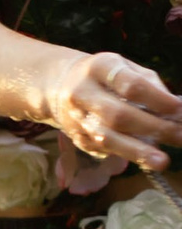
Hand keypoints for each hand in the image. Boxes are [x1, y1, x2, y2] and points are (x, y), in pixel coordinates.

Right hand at [45, 50, 181, 169]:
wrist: (59, 88)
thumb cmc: (105, 76)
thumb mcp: (126, 67)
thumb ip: (150, 83)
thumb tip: (176, 109)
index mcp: (99, 68)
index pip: (130, 85)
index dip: (156, 99)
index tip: (179, 109)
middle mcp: (82, 94)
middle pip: (118, 115)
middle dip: (153, 128)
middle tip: (180, 136)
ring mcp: (76, 119)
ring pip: (107, 138)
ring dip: (137, 151)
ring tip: (162, 161)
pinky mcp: (77, 138)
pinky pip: (103, 149)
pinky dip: (127, 154)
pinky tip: (146, 158)